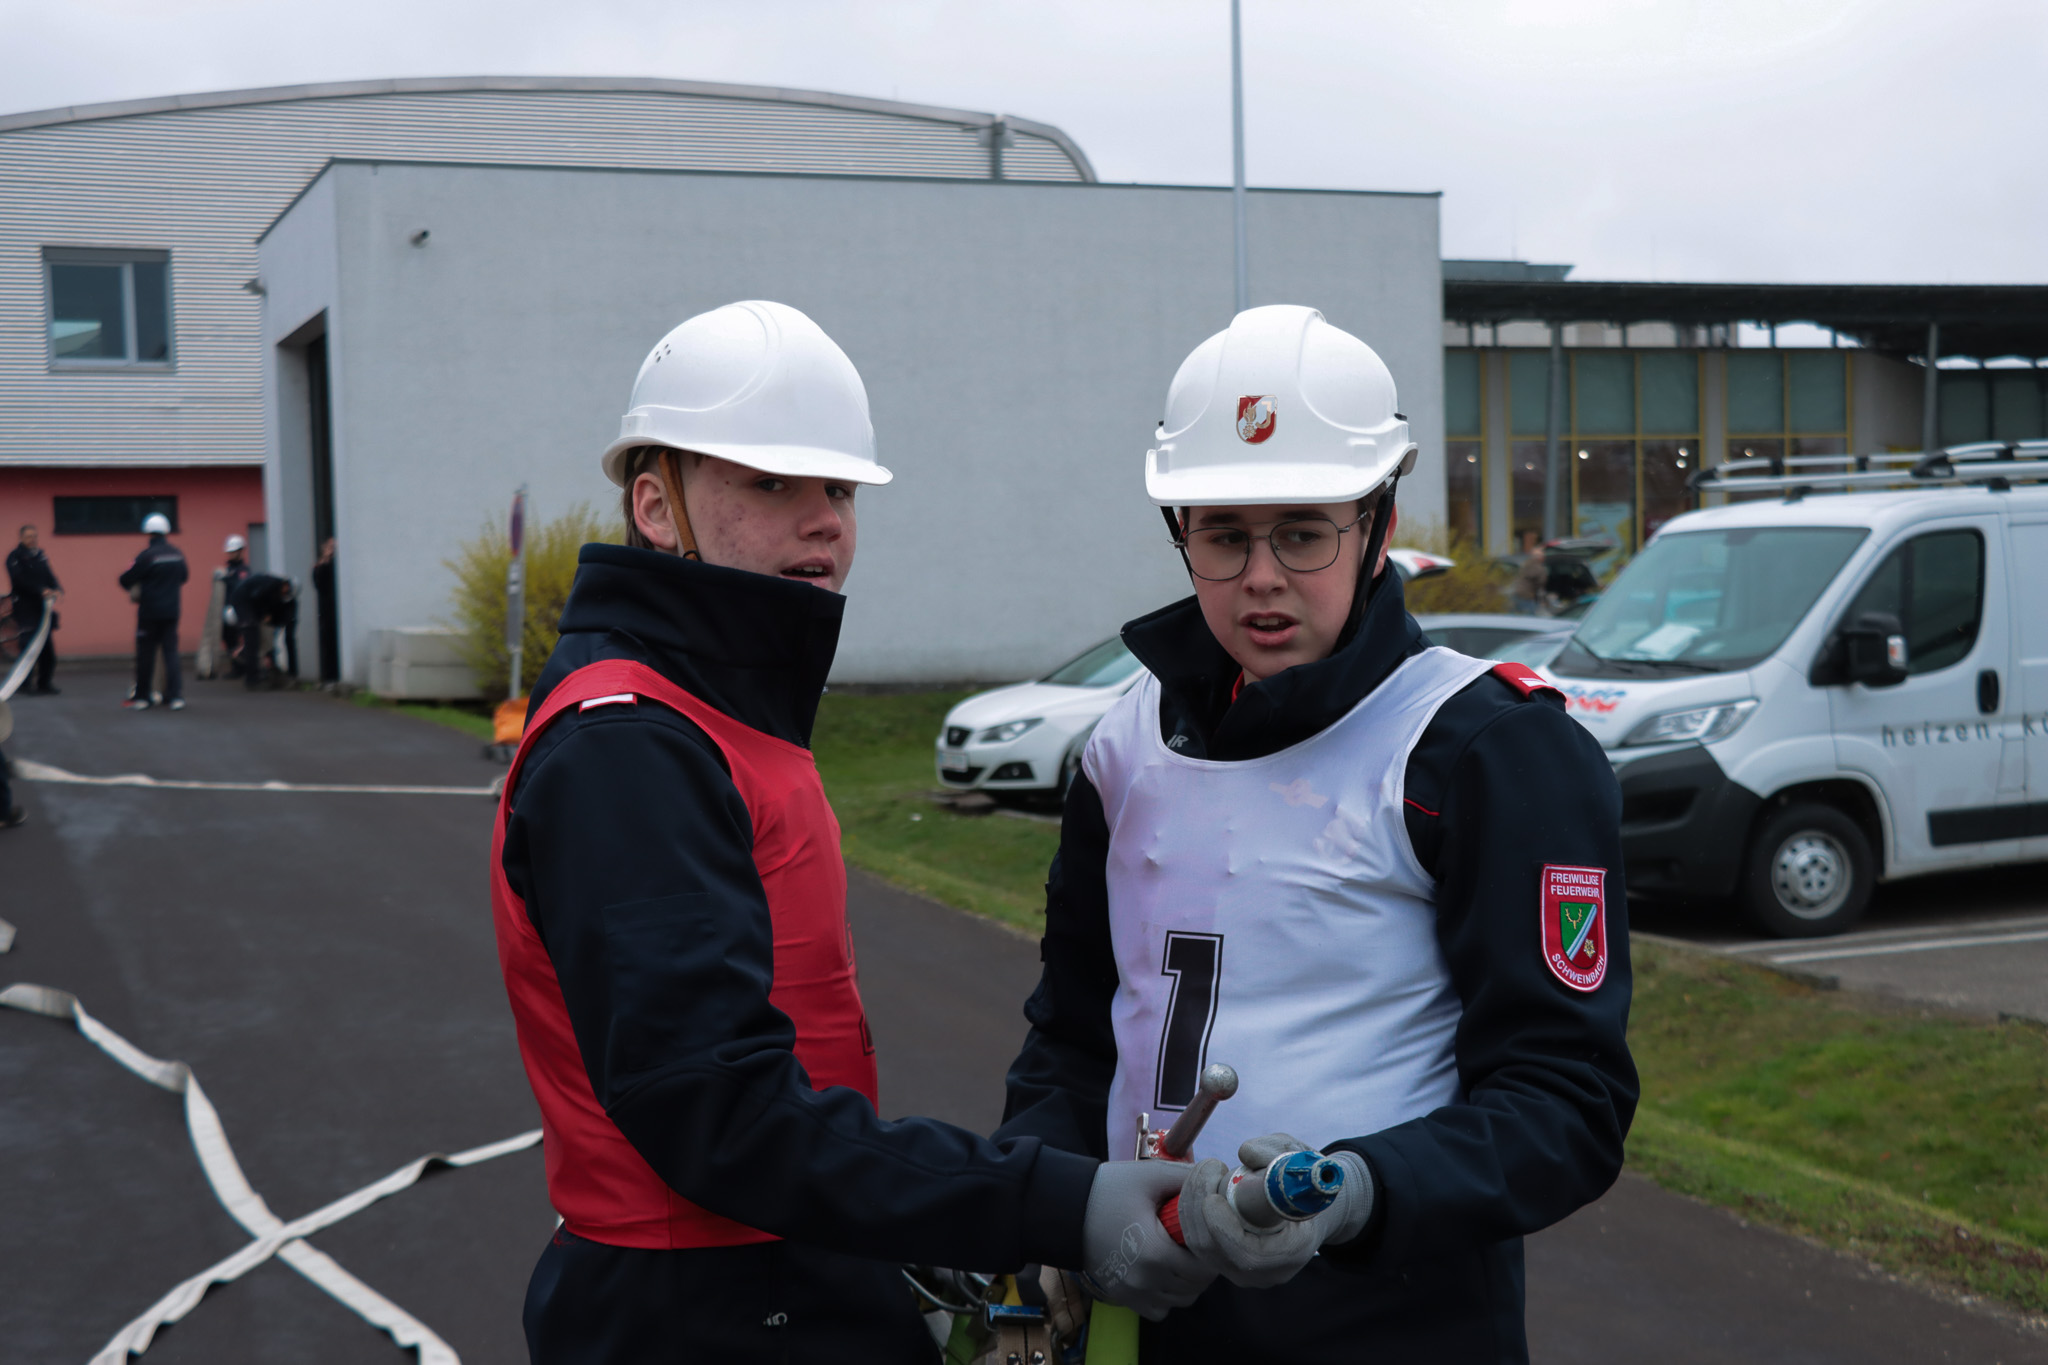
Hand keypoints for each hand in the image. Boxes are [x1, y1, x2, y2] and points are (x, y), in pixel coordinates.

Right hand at [1079, 1160, 1214, 1320]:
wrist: (1063, 1209)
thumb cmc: (1107, 1190)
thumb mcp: (1149, 1176)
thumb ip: (1187, 1178)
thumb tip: (1217, 1177)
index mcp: (1156, 1253)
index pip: (1204, 1268)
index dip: (1212, 1252)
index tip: (1207, 1236)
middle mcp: (1145, 1281)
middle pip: (1194, 1288)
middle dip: (1202, 1268)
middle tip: (1195, 1244)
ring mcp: (1131, 1293)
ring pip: (1178, 1302)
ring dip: (1186, 1284)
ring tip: (1179, 1258)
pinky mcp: (1120, 1297)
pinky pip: (1157, 1310)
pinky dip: (1165, 1297)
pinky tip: (1161, 1273)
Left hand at [1175, 1134, 1374, 1288]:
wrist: (1306, 1205)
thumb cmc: (1304, 1182)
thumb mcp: (1301, 1159)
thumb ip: (1278, 1152)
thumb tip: (1247, 1153)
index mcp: (1290, 1252)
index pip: (1247, 1255)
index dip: (1223, 1229)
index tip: (1212, 1197)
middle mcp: (1263, 1271)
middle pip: (1213, 1249)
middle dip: (1200, 1203)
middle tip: (1208, 1167)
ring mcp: (1240, 1270)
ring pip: (1198, 1243)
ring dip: (1192, 1201)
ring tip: (1206, 1170)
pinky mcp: (1222, 1260)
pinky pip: (1194, 1239)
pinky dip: (1190, 1209)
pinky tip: (1199, 1183)